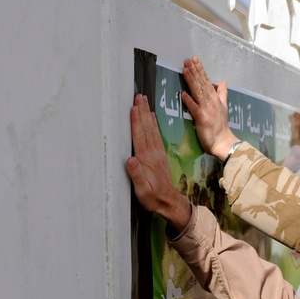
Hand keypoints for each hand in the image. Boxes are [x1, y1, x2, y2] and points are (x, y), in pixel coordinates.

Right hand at [126, 95, 191, 230]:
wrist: (169, 202)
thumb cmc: (153, 197)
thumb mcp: (142, 190)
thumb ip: (137, 175)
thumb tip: (130, 160)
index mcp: (146, 159)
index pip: (140, 136)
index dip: (136, 121)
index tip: (134, 107)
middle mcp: (153, 153)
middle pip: (146, 128)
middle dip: (142, 111)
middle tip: (139, 96)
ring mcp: (157, 153)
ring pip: (151, 129)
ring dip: (147, 114)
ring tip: (144, 101)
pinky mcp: (160, 155)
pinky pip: (156, 135)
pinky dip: (153, 124)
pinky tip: (152, 118)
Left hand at [180, 57, 238, 160]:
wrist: (223, 141)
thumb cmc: (221, 126)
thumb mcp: (224, 106)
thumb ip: (222, 93)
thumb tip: (223, 81)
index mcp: (214, 98)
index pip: (206, 81)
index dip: (200, 70)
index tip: (194, 59)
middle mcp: (211, 101)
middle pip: (201, 84)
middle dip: (194, 71)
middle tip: (188, 60)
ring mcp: (206, 109)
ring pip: (198, 93)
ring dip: (191, 81)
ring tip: (185, 70)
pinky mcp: (202, 119)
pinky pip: (195, 109)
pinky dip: (189, 101)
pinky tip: (183, 94)